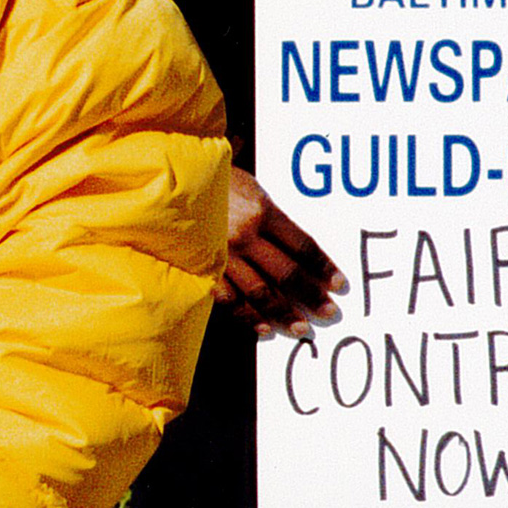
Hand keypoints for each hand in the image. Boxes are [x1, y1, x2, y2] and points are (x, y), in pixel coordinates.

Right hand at [215, 166, 344, 337]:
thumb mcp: (247, 185)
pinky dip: (247, 316)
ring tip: (301, 329)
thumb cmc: (211, 179)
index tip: (339, 285)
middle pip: (287, 273)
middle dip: (311, 296)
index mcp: (262, 211)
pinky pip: (228, 299)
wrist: (168, 180)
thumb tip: (292, 244)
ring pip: (260, 292)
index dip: (324, 267)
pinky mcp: (203, 268)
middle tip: (329, 313)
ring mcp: (223, 255)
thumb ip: (268, 213)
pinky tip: (262, 328)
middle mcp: (246, 236)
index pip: (303, 246)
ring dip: (284, 313)